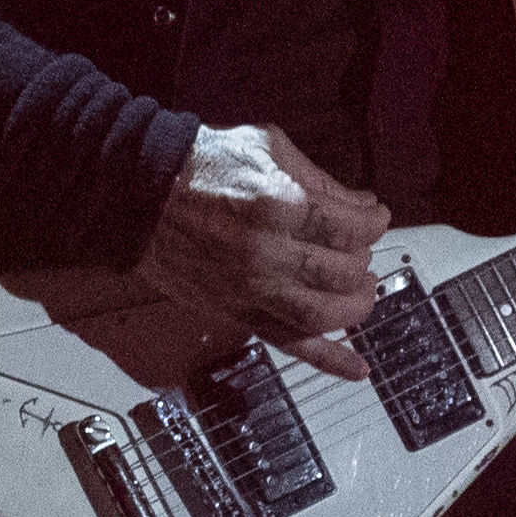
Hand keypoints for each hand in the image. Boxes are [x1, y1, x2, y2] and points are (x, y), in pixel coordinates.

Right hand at [142, 122, 384, 375]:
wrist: (141, 194)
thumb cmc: (201, 166)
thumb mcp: (267, 147)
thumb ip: (318, 178)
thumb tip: (360, 203)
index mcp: (280, 204)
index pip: (352, 227)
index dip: (373, 221)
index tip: (374, 216)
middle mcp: (268, 252)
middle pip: (343, 272)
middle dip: (361, 260)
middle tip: (358, 249)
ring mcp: (251, 288)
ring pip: (324, 314)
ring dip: (355, 307)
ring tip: (359, 292)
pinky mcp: (237, 311)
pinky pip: (289, 344)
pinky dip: (327, 361)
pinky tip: (357, 369)